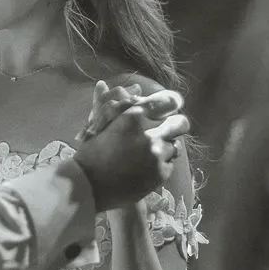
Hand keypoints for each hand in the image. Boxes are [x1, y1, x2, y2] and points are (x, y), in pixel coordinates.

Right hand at [73, 103, 189, 211]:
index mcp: (132, 117)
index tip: (172, 106)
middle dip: (177, 124)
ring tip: (153, 152)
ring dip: (166, 147)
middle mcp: (148, 135)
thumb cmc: (90, 153)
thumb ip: (103, 103)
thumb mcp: (96, 125)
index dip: (170, 103)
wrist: (89, 186)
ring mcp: (156, 156)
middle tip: (172, 127)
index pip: (164, 103)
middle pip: (180, 124)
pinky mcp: (160, 174)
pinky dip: (162, 164)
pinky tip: (148, 167)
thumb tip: (102, 83)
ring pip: (175, 146)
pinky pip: (170, 164)